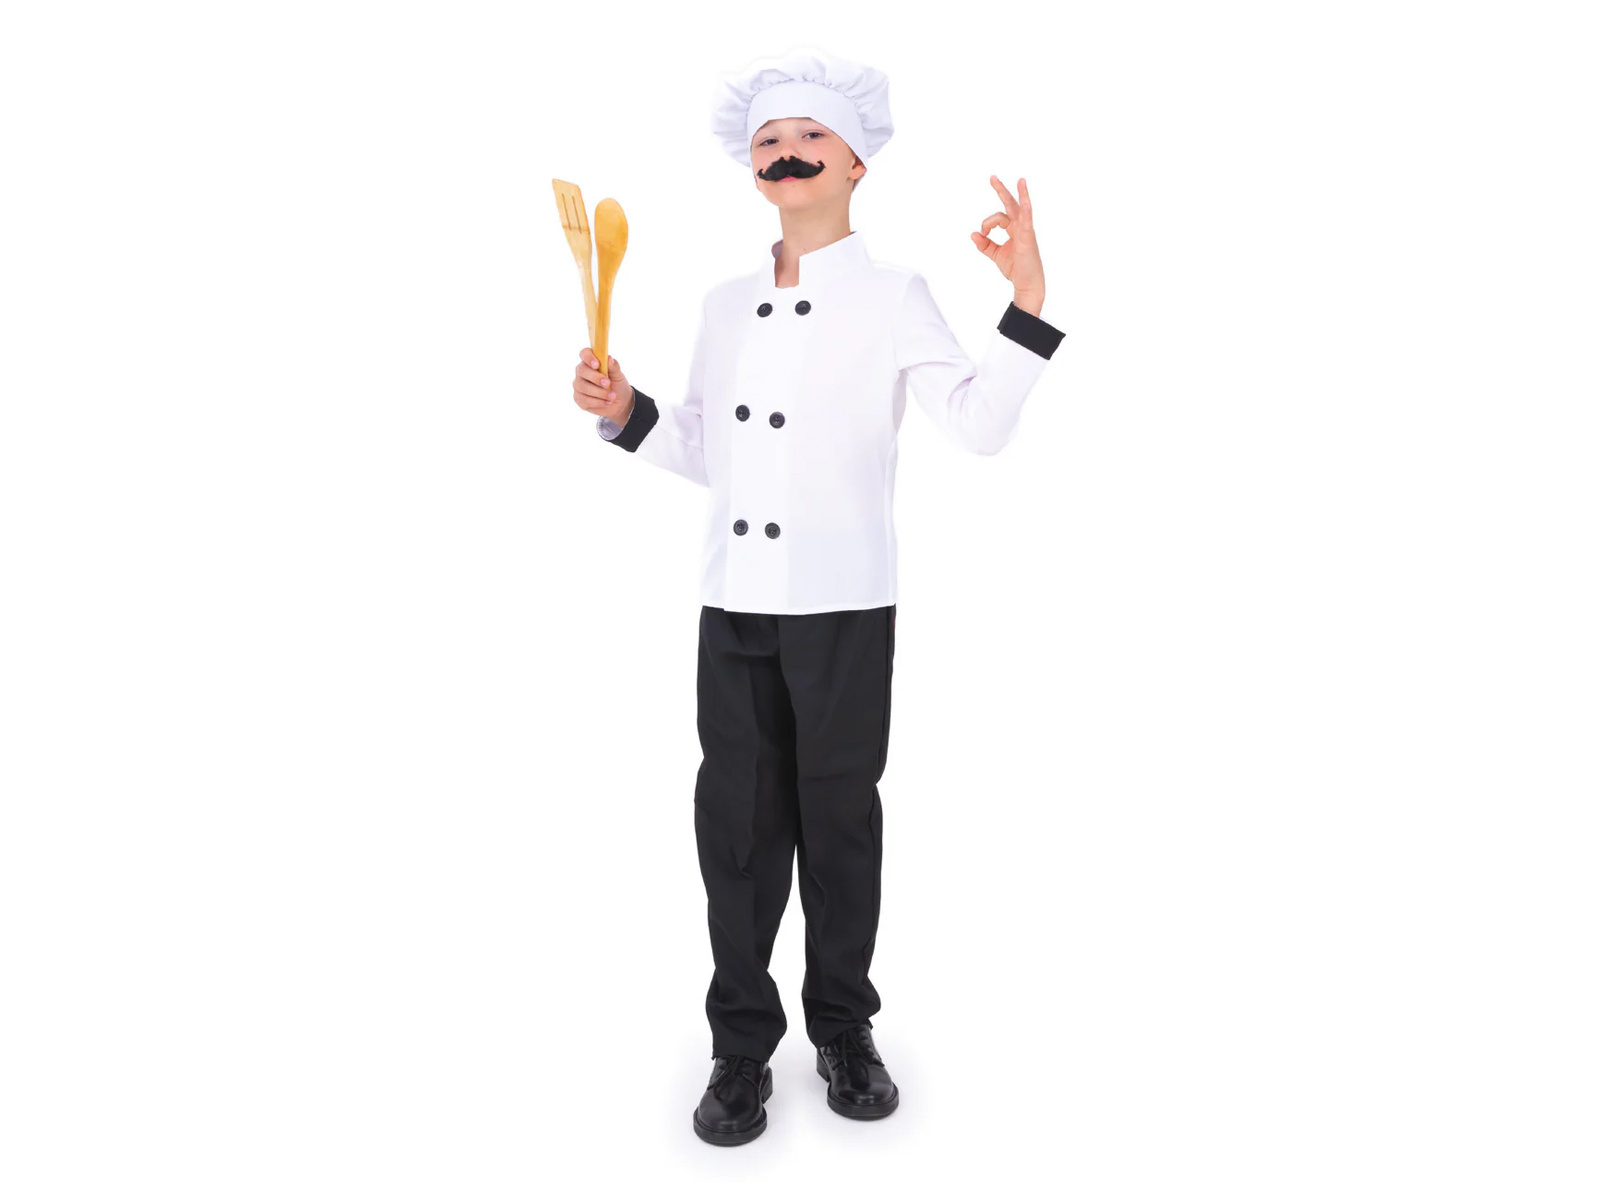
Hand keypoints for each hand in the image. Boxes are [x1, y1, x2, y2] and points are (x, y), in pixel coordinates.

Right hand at [573, 347, 634, 426]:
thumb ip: (614, 366)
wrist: (620, 403)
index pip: (584, 354)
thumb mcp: (618, 375)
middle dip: (595, 377)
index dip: (588, 357)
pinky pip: (584, 399)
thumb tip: (609, 358)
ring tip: (612, 396)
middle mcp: (582, 372)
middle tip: (608, 383)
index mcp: (591, 361)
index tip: (597, 364)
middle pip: (582, 370)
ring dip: (599, 392)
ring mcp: (579, 385)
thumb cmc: (617, 385)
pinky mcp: (579, 398)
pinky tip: (606, 402)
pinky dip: (597, 402)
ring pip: (583, 386)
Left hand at [971, 176, 1044, 309]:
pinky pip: (1028, 222)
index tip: (982, 234)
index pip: (998, 218)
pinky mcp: (1028, 239)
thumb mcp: (996, 254)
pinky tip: (1026, 202)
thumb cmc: (1016, 269)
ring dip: (1022, 194)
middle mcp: (1021, 227)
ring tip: (1021, 180)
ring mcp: (1026, 232)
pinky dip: (1027, 212)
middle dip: (1001, 190)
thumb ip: (985, 244)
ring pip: (1022, 209)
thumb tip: (973, 234)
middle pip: (1011, 204)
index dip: (986, 224)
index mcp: (1014, 229)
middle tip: (992, 178)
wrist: (1026, 284)